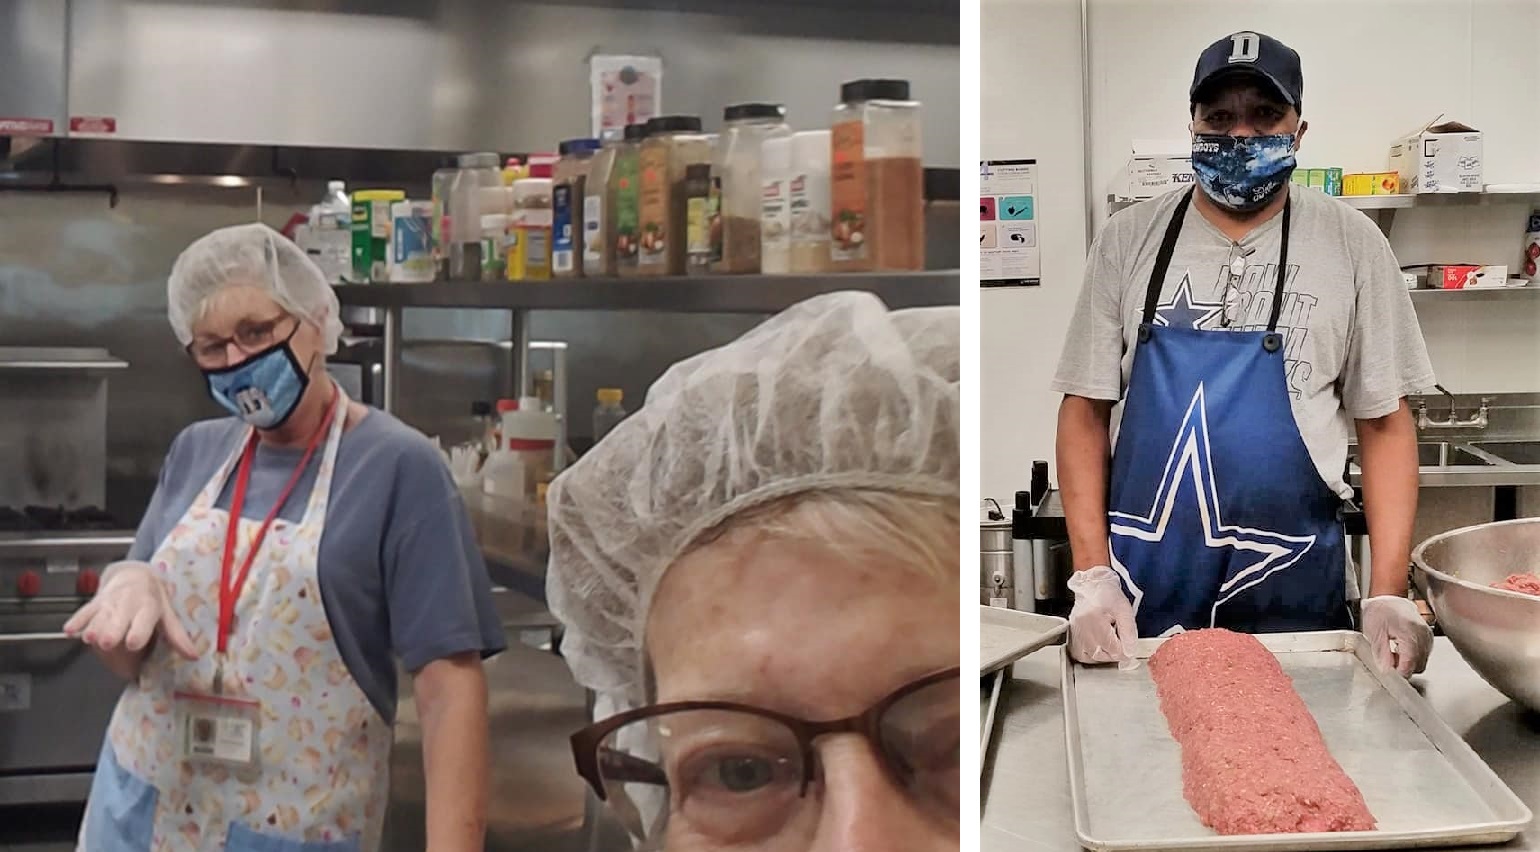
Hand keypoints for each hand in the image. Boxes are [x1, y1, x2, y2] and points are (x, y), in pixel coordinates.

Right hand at [64, 562, 197, 660]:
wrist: (134, 573)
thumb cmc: (152, 598)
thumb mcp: (167, 614)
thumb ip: (177, 636)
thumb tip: (194, 656)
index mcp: (149, 607)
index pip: (144, 620)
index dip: (138, 631)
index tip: (132, 643)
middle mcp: (129, 604)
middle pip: (118, 619)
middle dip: (112, 630)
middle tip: (107, 642)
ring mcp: (110, 603)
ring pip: (100, 616)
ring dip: (93, 626)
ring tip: (88, 637)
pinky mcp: (95, 602)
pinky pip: (84, 611)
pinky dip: (77, 620)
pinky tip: (69, 630)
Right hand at [1067, 566, 1137, 665]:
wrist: (1092, 585)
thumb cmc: (1108, 595)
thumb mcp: (1125, 610)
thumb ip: (1129, 632)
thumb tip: (1130, 651)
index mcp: (1095, 618)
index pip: (1112, 648)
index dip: (1125, 651)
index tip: (1130, 648)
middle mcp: (1082, 626)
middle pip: (1101, 654)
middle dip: (1115, 653)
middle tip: (1122, 644)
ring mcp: (1075, 631)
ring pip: (1091, 656)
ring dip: (1104, 655)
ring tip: (1111, 645)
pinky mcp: (1071, 634)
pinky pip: (1080, 654)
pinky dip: (1090, 655)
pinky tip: (1098, 648)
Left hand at [1361, 595, 1431, 676]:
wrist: (1389, 598)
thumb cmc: (1380, 611)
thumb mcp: (1375, 633)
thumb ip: (1381, 654)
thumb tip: (1387, 671)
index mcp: (1410, 634)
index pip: (1409, 665)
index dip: (1398, 672)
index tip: (1388, 672)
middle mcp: (1423, 636)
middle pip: (1418, 666)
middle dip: (1403, 668)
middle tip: (1388, 661)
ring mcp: (1428, 637)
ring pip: (1422, 662)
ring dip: (1408, 663)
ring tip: (1393, 652)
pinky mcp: (1428, 637)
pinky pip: (1423, 655)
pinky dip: (1412, 656)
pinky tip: (1400, 649)